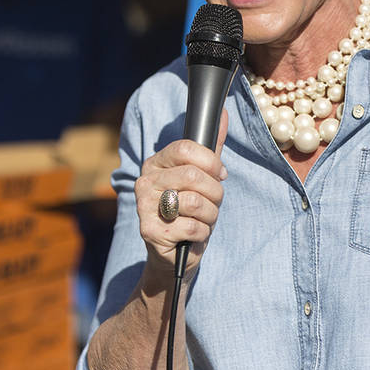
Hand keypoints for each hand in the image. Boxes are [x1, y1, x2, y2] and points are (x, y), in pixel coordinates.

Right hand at [134, 110, 228, 277]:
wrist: (175, 255)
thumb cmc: (190, 213)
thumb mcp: (202, 179)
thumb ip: (212, 148)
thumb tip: (225, 114)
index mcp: (156, 163)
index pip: (185, 148)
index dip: (211, 162)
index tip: (219, 175)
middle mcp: (144, 181)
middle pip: (193, 175)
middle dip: (215, 193)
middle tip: (213, 203)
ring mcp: (144, 207)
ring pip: (195, 202)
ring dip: (211, 214)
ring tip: (204, 219)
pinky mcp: (149, 231)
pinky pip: (192, 226)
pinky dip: (203, 233)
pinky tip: (194, 235)